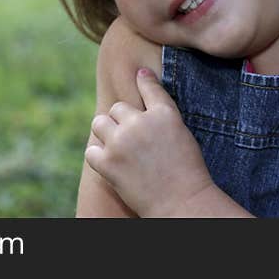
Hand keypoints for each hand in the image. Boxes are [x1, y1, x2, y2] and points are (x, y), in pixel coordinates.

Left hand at [85, 68, 214, 217]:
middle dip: (121, 120)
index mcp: (164, 113)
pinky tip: (109, 163)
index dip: (143, 79)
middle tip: (130, 137)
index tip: (139, 74)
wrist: (183, 203)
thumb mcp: (182, 133)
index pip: (149, 86)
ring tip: (117, 147)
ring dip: (106, 133)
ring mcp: (121, 142)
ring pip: (99, 123)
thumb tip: (144, 78)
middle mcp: (140, 122)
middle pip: (117, 108)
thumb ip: (162, 111)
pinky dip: (98, 156)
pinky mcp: (108, 163)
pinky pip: (91, 151)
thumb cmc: (187, 171)